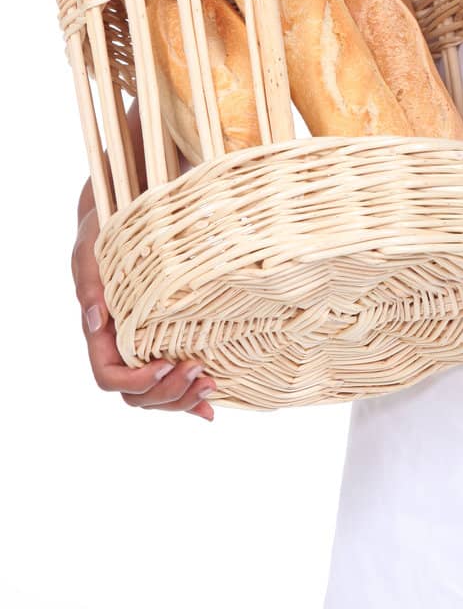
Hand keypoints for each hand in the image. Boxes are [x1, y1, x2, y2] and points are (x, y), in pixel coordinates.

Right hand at [72, 204, 217, 420]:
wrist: (121, 215)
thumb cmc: (103, 233)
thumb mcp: (91, 252)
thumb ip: (90, 285)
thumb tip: (95, 320)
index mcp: (99, 333)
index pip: (108, 376)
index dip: (137, 380)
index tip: (167, 364)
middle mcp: (119, 347)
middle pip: (135, 395)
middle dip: (168, 393)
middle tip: (203, 374)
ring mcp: (141, 348)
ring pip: (154, 394)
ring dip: (183, 398)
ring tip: (213, 385)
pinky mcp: (163, 342)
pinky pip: (172, 379)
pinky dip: (189, 397)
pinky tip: (210, 406)